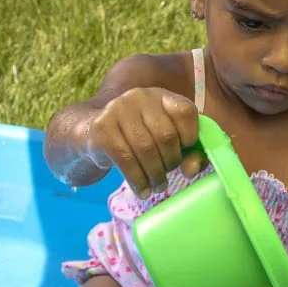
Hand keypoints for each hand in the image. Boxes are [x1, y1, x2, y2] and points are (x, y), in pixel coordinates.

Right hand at [86, 88, 203, 197]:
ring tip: (157, 187)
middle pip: (166, 135)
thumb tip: (193, 169)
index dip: (190, 136)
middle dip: (171, 162)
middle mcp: (140, 97)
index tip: (184, 152)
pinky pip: (126, 160)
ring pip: (146, 149)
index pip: (185, 112)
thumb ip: (189, 154)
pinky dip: (138, 181)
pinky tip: (142, 190)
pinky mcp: (102, 127)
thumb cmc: (139, 139)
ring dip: (155, 176)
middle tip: (167, 175)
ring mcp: (118, 109)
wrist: (94, 134)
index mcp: (161, 96)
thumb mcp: (166, 141)